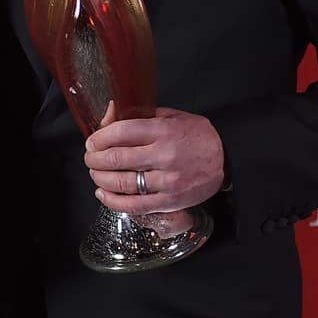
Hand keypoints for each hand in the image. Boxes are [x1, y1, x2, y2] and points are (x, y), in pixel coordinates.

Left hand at [84, 107, 225, 214]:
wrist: (227, 159)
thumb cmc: (197, 136)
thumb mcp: (170, 116)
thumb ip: (140, 114)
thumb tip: (110, 112)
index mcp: (162, 130)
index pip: (120, 132)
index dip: (99, 137)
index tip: (92, 141)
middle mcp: (163, 155)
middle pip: (116, 158)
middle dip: (94, 158)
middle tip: (90, 157)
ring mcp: (167, 181)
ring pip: (122, 182)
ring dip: (100, 178)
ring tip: (95, 173)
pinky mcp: (170, 201)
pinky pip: (135, 205)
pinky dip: (113, 201)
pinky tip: (102, 194)